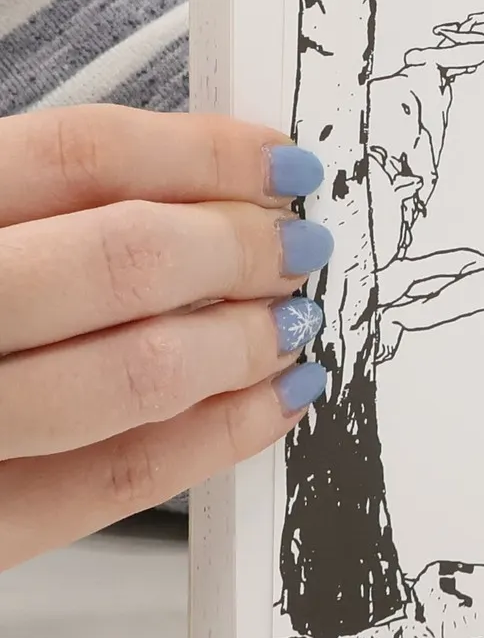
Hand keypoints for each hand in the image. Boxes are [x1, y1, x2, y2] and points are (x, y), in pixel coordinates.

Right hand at [0, 106, 334, 569]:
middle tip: (298, 244)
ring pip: (133, 374)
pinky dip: (214, 440)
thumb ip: (31, 207)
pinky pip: (113, 484)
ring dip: (242, 342)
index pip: (79, 155)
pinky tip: (270, 407)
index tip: (280, 160)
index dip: (204, 153)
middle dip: (240, 248)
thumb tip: (199, 185)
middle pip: (122, 259)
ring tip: (291, 321)